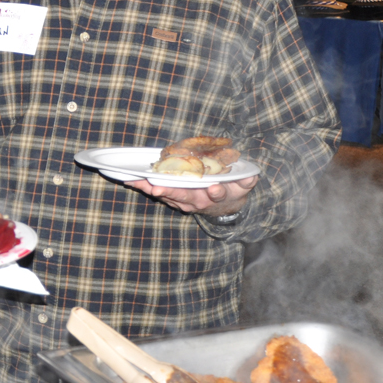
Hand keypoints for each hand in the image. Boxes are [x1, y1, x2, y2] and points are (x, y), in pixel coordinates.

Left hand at [126, 175, 257, 215]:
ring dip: (149, 189)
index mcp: (215, 195)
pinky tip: (132, 181)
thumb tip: (250, 176)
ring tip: (135, 181)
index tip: (212, 188)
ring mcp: (183, 201)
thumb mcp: (244, 186)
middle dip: (169, 191)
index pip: (214, 193)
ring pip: (166, 195)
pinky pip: (158, 193)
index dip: (214, 191)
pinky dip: (145, 187)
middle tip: (155, 188)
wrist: (225, 206)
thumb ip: (246, 181)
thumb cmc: (233, 191)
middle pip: (182, 196)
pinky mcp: (173, 199)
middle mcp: (197, 201)